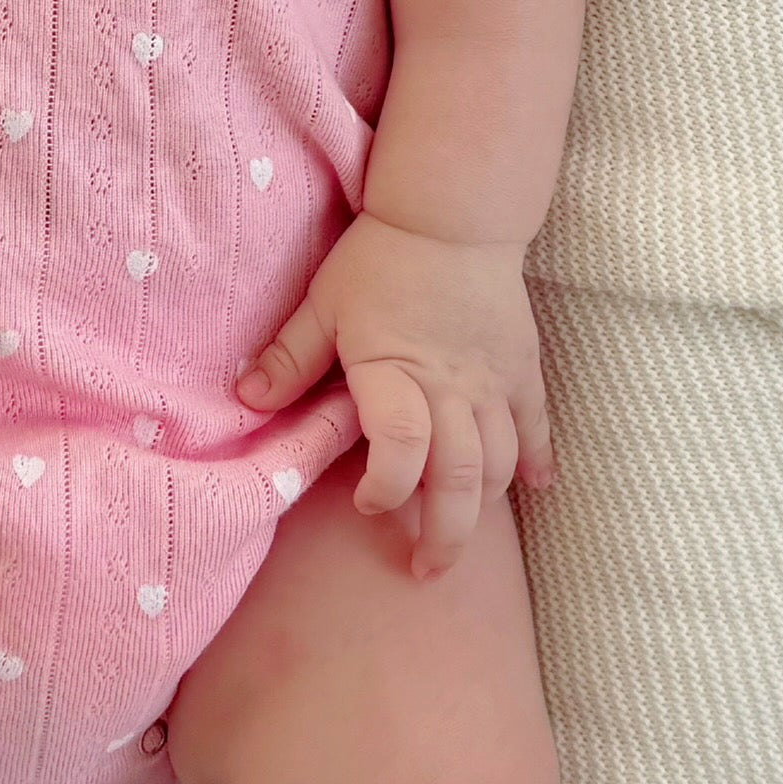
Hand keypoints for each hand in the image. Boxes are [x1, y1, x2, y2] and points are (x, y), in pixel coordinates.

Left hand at [235, 215, 554, 577]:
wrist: (453, 214)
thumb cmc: (380, 258)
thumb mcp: (322, 303)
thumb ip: (288, 357)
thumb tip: (245, 400)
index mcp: (396, 374)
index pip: (401, 451)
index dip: (385, 490)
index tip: (366, 505)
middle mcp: (452, 389)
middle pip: (462, 480)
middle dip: (445, 535)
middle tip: (424, 569)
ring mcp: (494, 383)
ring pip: (502, 465)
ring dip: (484, 509)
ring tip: (460, 534)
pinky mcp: (523, 370)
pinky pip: (537, 426)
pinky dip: (538, 462)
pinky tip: (536, 489)